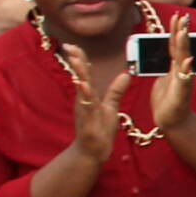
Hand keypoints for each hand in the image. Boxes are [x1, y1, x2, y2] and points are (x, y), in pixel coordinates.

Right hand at [65, 46, 129, 162]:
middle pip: (80, 77)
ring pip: (82, 90)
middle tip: (69, 46)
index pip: (85, 73)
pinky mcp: (88, 122)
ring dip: (80, 75)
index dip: (81, 59)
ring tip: (77, 60)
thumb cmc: (99, 128)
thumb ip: (116, 91)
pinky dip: (85, 96)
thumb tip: (126, 74)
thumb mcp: (111, 107)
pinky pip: (87, 107)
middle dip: (76, 61)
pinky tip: (83, 85)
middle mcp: (84, 100)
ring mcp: (85, 110)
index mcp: (89, 95)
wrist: (92, 151)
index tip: (74, 45)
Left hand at [148, 13, 195, 132]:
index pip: (175, 44)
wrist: (172, 121)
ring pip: (183, 59)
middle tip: (182, 17)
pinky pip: (185, 79)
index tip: (177, 16)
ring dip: (184, 45)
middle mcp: (181, 71)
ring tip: (183, 32)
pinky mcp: (182, 92)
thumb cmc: (167, 101)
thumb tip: (158, 53)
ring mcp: (183, 80)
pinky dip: (187, 69)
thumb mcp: (162, 78)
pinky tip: (188, 59)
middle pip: (181, 48)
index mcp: (175, 67)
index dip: (176, 30)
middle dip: (182, 32)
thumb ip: (163, 65)